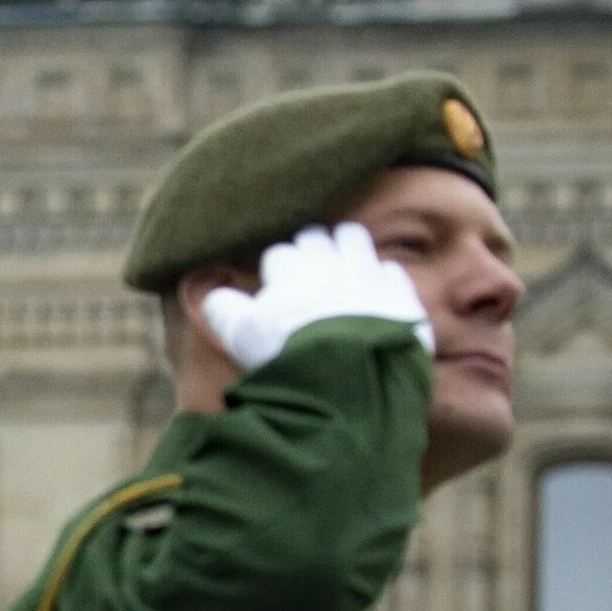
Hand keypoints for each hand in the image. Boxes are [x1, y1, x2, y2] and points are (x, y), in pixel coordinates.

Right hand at [198, 221, 431, 371]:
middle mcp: (329, 262)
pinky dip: (379, 276)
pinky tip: (373, 290)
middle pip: (315, 236)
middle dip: (308, 247)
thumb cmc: (288, 354)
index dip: (274, 269)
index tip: (273, 285)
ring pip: (353, 238)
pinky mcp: (397, 293)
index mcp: (290, 269)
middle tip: (304, 270)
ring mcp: (366, 273)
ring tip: (338, 266)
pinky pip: (388, 269)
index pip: (278, 253)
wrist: (349, 374)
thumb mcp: (242, 336)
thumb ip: (224, 310)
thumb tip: (213, 295)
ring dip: (344, 246)